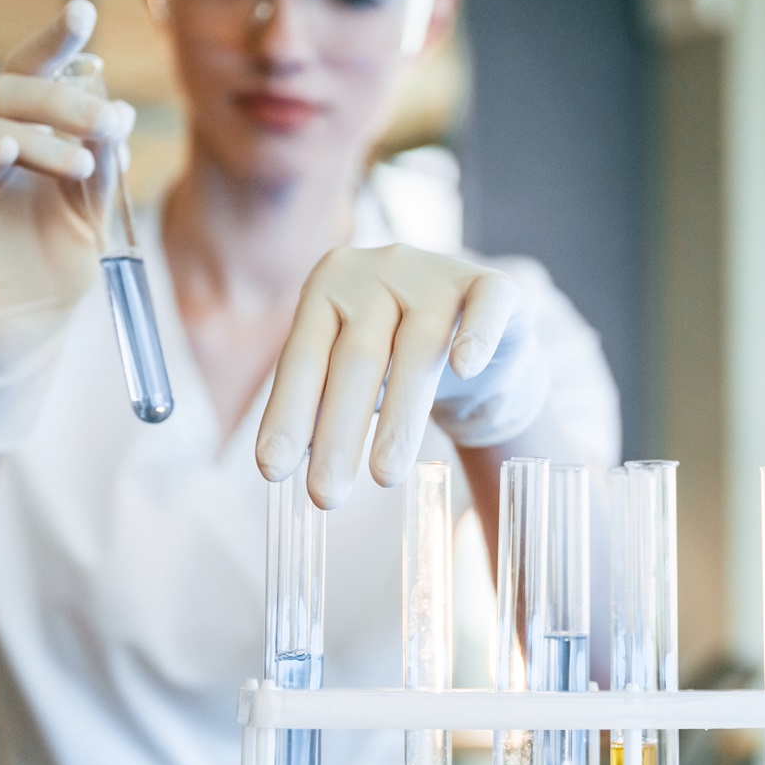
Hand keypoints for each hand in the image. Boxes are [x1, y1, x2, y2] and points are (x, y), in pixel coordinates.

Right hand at [0, 0, 135, 453]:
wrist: (25, 340)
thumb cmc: (56, 273)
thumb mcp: (92, 218)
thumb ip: (99, 169)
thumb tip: (117, 117)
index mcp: (23, 138)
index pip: (35, 77)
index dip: (54, 43)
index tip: (83, 10)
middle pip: (10, 92)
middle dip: (64, 100)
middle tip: (106, 119)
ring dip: (39, 136)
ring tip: (82, 163)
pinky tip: (8, 153)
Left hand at [256, 244, 548, 507]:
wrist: (476, 340)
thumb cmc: (396, 362)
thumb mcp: (350, 379)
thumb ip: (318, 405)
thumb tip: (282, 462)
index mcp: (328, 287)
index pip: (303, 358)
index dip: (288, 415)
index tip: (272, 471)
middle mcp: (378, 269)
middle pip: (357, 358)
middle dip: (338, 432)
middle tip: (326, 496)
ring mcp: (436, 273)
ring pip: (418, 349)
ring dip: (401, 418)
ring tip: (384, 477)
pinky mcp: (491, 284)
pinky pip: (485, 306)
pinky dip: (476, 335)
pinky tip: (464, 368)